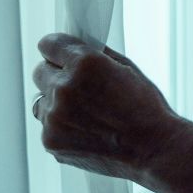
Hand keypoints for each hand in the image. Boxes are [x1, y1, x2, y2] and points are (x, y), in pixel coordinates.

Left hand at [32, 33, 184, 181]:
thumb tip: (79, 49)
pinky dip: (62, 126)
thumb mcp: (128, 70)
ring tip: (86, 112)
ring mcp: (54, 116)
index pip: (50, 44)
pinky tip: (86, 129)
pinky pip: (47, 126)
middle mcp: (65, 88)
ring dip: (57, 103)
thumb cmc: (146, 110)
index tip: (59, 53)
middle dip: (57, 75)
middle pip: (40, 72)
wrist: (152, 148)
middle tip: (79, 86)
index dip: (57, 48)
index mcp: (86, 64)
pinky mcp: (50, 140)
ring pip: (42, 101)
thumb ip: (98, 57)